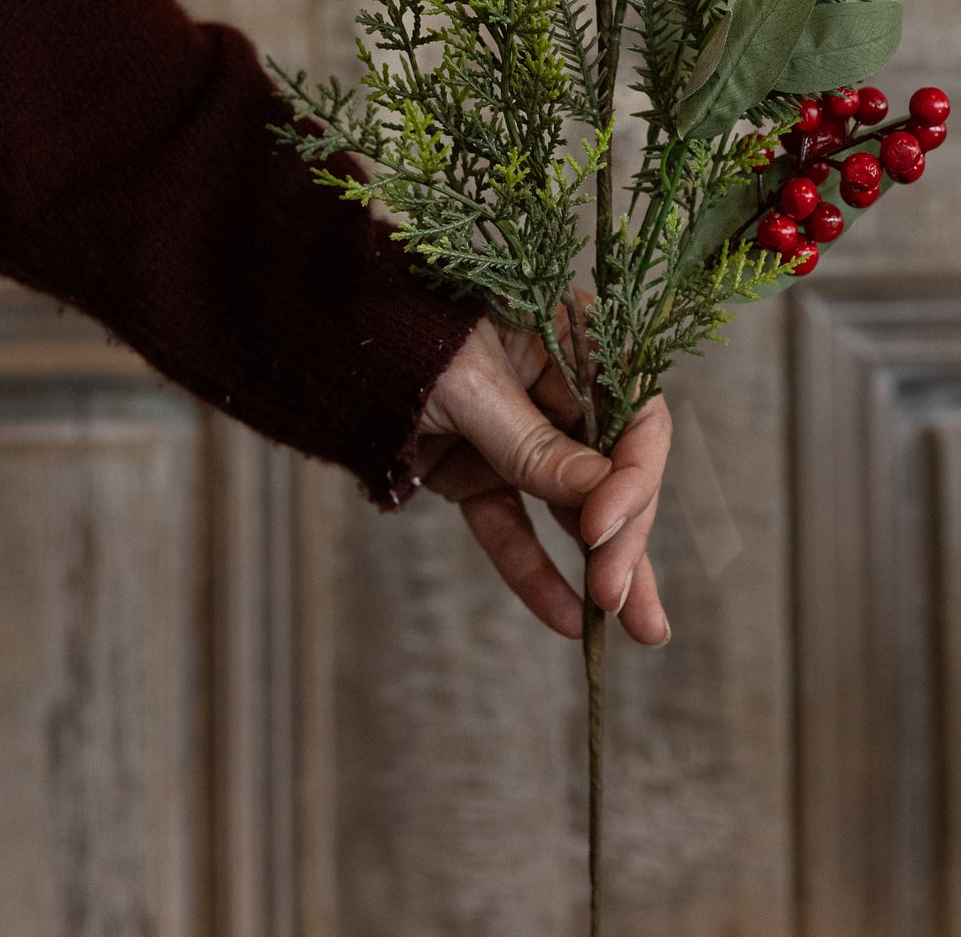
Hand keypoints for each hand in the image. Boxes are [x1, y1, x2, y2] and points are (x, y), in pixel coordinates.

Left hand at [415, 311, 671, 646]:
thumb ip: (532, 443)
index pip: (635, 417)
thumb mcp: (469, 383)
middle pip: (614, 474)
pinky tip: (568, 619)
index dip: (633, 477)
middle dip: (621, 537)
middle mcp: (560, 391)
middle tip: (616, 598)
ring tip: (641, 631)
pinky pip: (512, 527)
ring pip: (575, 512)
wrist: (319, 336)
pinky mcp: (477, 475)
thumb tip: (600, 502)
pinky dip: (534, 571)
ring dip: (603, 569)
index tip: (603, 526)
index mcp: (574, 343)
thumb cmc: (400, 329)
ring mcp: (519, 437)